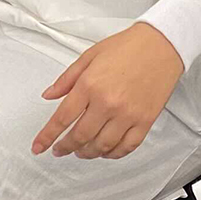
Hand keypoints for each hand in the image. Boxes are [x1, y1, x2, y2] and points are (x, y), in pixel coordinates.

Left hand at [33, 23, 185, 159]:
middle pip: (80, 136)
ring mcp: (127, 115)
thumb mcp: (89, 56)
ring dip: (87, 153)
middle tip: (60, 150)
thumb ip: (67, 79)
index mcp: (90, 85)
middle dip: (66, 147)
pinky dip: (113, 154)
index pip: (62, 118)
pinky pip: (126, 147)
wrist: (161, 45)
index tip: (39, 147)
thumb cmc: (127, 47)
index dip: (48, 136)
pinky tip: (105, 152)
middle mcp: (107, 103)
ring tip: (80, 152)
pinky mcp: (145, 121)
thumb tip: (48, 96)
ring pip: (102, 146)